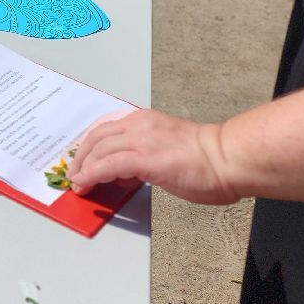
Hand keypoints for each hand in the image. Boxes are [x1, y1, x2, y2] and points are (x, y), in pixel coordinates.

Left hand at [66, 109, 238, 204]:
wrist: (230, 159)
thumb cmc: (208, 159)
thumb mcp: (166, 149)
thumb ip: (144, 155)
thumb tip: (125, 173)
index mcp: (144, 121)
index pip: (105, 130)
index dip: (89, 146)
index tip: (81, 161)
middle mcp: (138, 125)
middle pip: (96, 138)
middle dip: (81, 157)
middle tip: (74, 173)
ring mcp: (141, 140)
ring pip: (98, 150)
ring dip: (83, 168)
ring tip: (78, 183)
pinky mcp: (145, 159)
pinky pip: (108, 165)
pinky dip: (92, 174)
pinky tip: (86, 183)